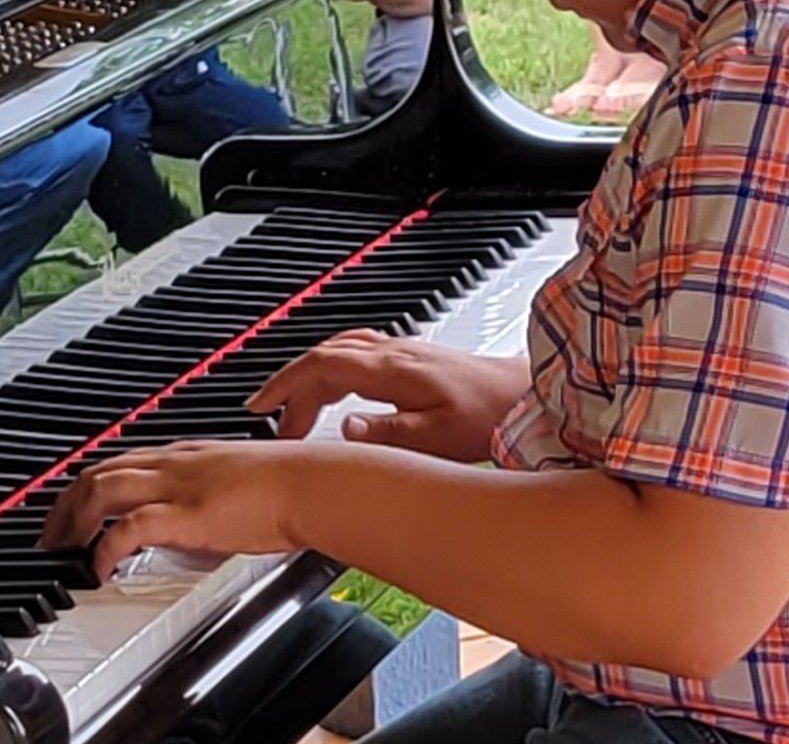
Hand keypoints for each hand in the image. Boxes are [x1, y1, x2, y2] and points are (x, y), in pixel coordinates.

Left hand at [39, 439, 310, 577]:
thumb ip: (201, 500)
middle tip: (50, 535)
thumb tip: (187, 527)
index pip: (118, 462)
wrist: (308, 484)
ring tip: (63, 549)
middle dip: (65, 504)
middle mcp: (171, 464)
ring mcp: (175, 486)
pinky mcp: (184, 513)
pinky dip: (106, 547)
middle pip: (97, 472)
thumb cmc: (284, 487)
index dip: (85, 486)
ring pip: (102, 489)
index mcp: (181, 456)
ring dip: (74, 520)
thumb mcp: (229, 485)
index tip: (70, 510)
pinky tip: (99, 567)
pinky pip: (129, 528)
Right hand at [246, 330, 527, 461]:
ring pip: (338, 352)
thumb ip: (389, 433)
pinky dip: (331, 370)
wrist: (527, 394)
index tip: (260, 408)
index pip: (320, 367)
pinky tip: (336, 391)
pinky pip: (355, 354)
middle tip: (272, 420)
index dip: (285, 385)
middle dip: (290, 386)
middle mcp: (391, 353)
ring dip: (309, 376)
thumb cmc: (492, 414)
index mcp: (390, 369)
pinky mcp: (412, 358)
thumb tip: (345, 430)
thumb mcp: (439, 437)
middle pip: (322, 357)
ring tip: (296, 409)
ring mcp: (401, 352)